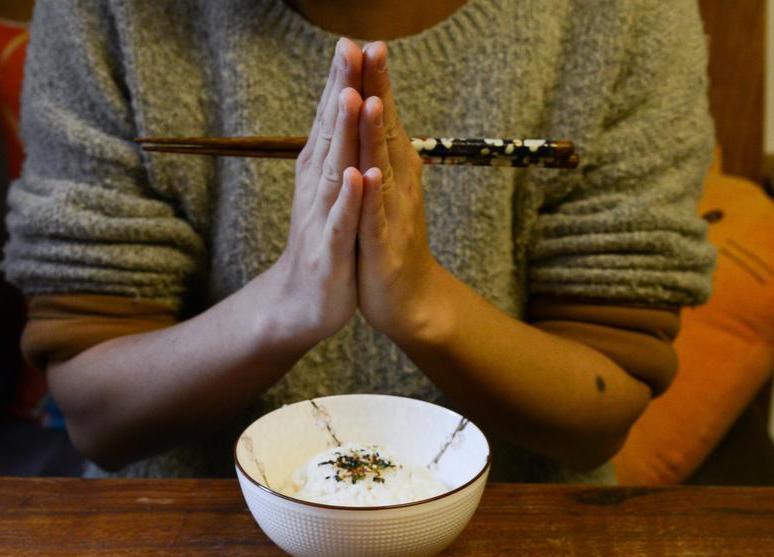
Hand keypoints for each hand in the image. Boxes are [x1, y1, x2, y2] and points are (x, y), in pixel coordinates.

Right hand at [264, 38, 364, 347]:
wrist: (303, 305)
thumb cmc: (325, 244)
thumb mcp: (330, 192)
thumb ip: (334, 152)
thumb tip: (339, 108)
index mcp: (322, 172)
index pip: (331, 119)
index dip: (340, 80)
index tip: (350, 39)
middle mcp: (318, 188)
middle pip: (330, 132)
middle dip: (340, 90)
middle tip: (348, 47)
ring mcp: (323, 219)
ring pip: (336, 169)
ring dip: (342, 134)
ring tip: (351, 96)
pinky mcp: (332, 252)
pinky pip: (344, 222)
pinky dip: (351, 200)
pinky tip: (358, 177)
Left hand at [356, 40, 445, 343]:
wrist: (407, 299)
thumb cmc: (390, 240)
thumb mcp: (384, 189)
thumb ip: (381, 150)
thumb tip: (376, 109)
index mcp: (393, 167)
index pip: (382, 115)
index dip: (375, 80)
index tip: (367, 41)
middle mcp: (397, 183)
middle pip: (386, 129)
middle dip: (377, 90)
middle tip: (372, 48)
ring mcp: (391, 213)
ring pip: (382, 168)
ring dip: (377, 135)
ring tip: (371, 101)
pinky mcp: (382, 245)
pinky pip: (375, 217)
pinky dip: (372, 197)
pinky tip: (368, 177)